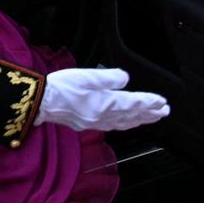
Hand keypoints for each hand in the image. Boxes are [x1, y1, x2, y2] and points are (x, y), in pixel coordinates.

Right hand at [41, 69, 168, 132]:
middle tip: (164, 111)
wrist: (39, 102)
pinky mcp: (86, 124)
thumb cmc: (60, 87)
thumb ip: (107, 77)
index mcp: (105, 103)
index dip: (149, 102)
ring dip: (140, 120)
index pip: (133, 103)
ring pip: (125, 123)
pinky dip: (125, 125)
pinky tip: (126, 123)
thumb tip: (125, 78)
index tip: (162, 101)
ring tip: (152, 118)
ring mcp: (95, 122)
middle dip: (150, 113)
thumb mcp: (85, 76)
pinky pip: (113, 126)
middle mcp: (104, 116)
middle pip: (132, 116)